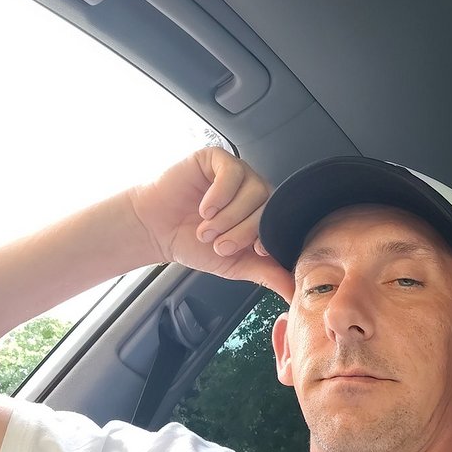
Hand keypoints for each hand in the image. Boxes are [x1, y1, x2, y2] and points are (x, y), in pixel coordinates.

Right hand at [128, 148, 294, 301]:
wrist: (156, 230)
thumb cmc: (194, 244)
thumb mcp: (235, 265)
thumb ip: (265, 274)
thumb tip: (294, 293)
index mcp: (262, 212)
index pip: (281, 221)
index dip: (268, 237)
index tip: (254, 251)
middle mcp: (254, 189)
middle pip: (268, 206)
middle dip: (244, 231)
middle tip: (219, 245)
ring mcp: (237, 172)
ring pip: (254, 190)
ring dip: (229, 216)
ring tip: (206, 230)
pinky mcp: (217, 158)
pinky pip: (232, 172)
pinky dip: (219, 195)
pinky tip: (204, 208)